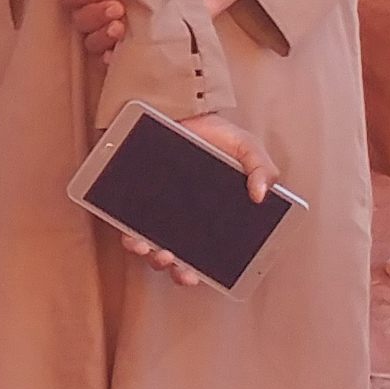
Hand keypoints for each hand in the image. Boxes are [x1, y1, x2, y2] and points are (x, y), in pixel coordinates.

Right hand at [64, 0, 245, 63]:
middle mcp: (102, 13)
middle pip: (80, 22)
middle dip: (93, 15)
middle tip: (115, 7)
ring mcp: (119, 34)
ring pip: (93, 42)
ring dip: (101, 35)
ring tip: (121, 26)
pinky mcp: (138, 50)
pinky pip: (115, 62)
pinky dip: (112, 59)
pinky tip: (117, 53)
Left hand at [111, 110, 281, 288]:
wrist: (178, 111)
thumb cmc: (215, 135)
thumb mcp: (247, 149)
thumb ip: (262, 169)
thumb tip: (261, 196)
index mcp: (209, 218)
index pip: (206, 255)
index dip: (201, 271)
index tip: (199, 277)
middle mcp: (181, 221)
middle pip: (177, 258)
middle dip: (177, 270)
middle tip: (180, 269)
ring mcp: (155, 213)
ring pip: (151, 247)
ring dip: (153, 257)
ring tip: (158, 252)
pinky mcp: (132, 201)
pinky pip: (127, 225)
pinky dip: (130, 236)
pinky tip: (134, 237)